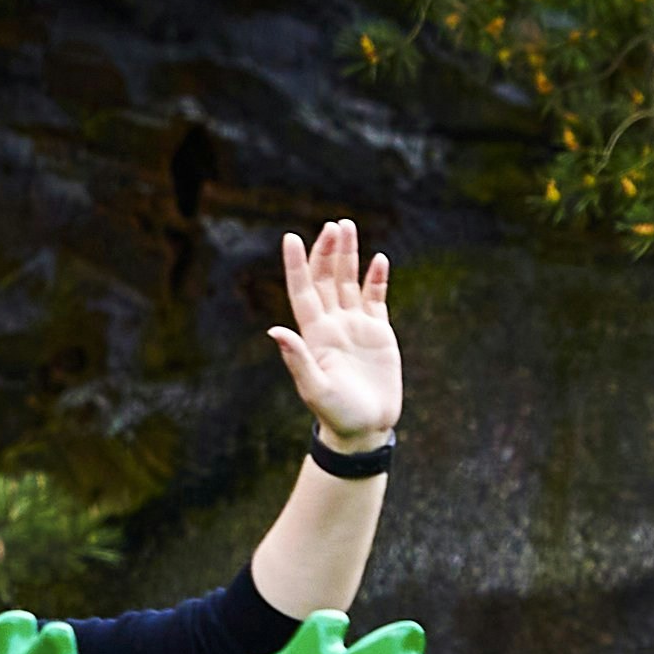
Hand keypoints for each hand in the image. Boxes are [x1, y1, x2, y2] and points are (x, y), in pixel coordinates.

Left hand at [265, 220, 402, 445]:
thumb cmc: (336, 413)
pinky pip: (376, 299)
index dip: (297, 265)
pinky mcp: (378, 333)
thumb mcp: (314, 387)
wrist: (364, 428)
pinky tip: (378, 260)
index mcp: (314, 334)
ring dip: (349, 256)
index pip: (302, 291)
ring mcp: (355, 327)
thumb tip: (274, 330)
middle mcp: (332, 324)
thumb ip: (296, 358)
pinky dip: (377, 279)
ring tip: (348, 227)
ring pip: (349, 282)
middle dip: (328, 251)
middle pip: (326, 279)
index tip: (290, 237)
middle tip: (333, 225)